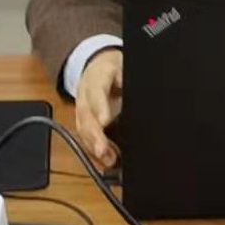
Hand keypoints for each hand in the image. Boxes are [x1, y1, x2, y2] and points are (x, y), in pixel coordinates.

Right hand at [75, 48, 122, 170]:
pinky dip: (94, 148)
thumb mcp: (125, 66)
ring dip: (94, 145)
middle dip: (94, 135)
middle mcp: (86, 93)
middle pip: (86, 115)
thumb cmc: (116, 67)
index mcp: (98, 75)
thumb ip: (129, 79)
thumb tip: (143, 95)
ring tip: (108, 159)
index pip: (97, 90)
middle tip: (103, 150)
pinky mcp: (82, 119)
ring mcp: (82, 107)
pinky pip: (85, 135)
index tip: (105, 121)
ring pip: (83, 128)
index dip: (100, 107)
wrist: (97, 65)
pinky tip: (106, 158)